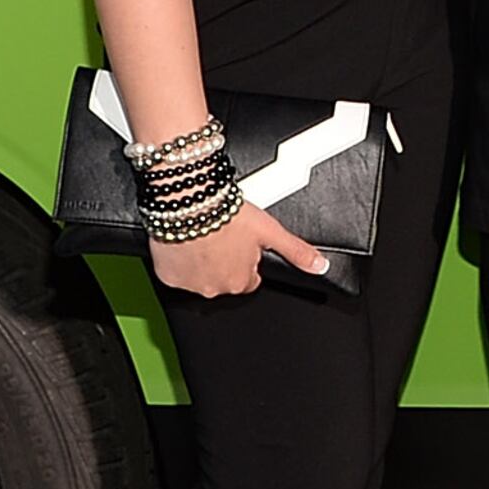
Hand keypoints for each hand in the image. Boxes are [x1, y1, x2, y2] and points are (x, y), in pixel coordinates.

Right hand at [148, 200, 326, 298]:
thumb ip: (296, 251)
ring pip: (201, 276)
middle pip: (225, 278)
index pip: (249, 278)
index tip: (239, 241)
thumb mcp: (270, 231)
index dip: (246, 258)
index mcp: (242, 282)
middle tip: (221, 234)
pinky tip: (186, 240)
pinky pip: (176, 273)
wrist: (187, 200)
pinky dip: (180, 261)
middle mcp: (216, 289)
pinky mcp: (168, 277)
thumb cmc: (226, 212)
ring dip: (203, 260)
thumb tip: (320, 266)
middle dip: (224, 260)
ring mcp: (191, 284)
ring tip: (204, 234)